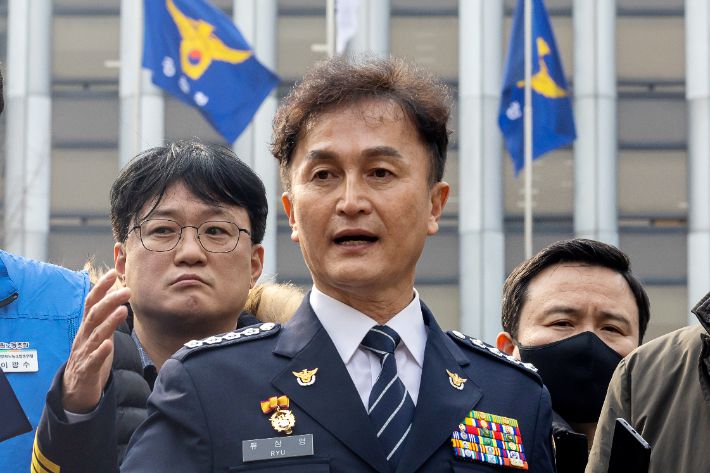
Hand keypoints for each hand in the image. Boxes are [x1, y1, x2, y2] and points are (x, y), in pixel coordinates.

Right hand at [62, 269, 130, 412]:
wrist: (75, 390)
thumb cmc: (91, 357)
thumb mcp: (99, 334)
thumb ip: (108, 318)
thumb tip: (119, 297)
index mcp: (88, 327)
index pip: (91, 303)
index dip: (101, 288)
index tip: (113, 273)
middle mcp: (84, 337)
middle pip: (95, 315)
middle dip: (109, 301)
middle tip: (127, 290)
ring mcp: (84, 353)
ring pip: (96, 335)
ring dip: (109, 322)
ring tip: (122, 310)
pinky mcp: (87, 370)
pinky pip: (93, 360)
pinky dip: (100, 352)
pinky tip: (108, 345)